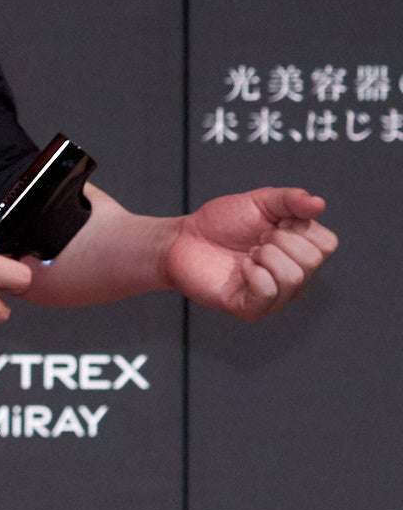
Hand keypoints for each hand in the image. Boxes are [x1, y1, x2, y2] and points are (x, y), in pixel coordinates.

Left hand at [163, 187, 334, 319]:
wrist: (183, 239)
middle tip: (255, 240)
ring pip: (293, 278)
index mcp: (303, 253)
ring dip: (265, 256)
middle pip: (312, 260)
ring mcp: (274, 297)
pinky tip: (241, 268)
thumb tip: (320, 204)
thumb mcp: (261, 201)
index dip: (299, 227)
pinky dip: (254, 273)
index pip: (327, 244)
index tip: (273, 224)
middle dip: (279, 240)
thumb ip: (292, 200)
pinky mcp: (250, 309)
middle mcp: (295, 279)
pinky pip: (267, 292)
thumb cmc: (223, 222)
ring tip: (248, 254)